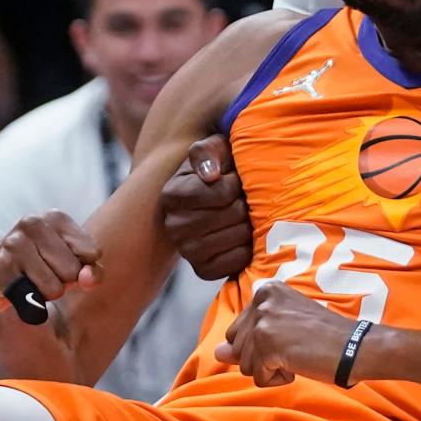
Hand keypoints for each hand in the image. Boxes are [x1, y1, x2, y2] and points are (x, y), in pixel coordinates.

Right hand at [0, 210, 102, 315]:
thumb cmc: (40, 272)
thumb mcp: (75, 269)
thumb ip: (93, 271)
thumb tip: (87, 278)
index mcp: (54, 217)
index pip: (92, 253)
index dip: (81, 269)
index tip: (60, 267)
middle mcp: (32, 223)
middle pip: (73, 271)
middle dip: (60, 283)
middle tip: (38, 278)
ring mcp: (11, 243)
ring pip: (54, 288)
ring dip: (43, 296)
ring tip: (25, 284)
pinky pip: (32, 300)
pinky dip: (27, 306)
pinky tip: (11, 293)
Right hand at [160, 134, 253, 279]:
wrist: (211, 200)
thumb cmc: (217, 170)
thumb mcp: (212, 150)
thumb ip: (208, 152)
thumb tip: (211, 175)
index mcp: (172, 194)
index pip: (220, 192)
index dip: (235, 184)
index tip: (234, 180)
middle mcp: (173, 226)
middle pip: (232, 214)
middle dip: (244, 202)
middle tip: (241, 199)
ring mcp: (187, 251)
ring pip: (238, 236)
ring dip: (248, 223)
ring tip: (242, 215)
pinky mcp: (203, 270)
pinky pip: (238, 260)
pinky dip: (247, 247)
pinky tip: (242, 236)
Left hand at [216, 281, 362, 387]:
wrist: (353, 347)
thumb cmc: (323, 338)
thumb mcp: (282, 331)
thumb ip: (247, 340)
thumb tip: (216, 353)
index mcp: (265, 290)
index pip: (238, 332)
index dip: (262, 346)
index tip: (291, 337)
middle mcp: (261, 300)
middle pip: (238, 348)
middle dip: (263, 358)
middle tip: (295, 347)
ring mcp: (263, 320)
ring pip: (245, 365)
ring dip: (270, 369)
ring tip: (297, 354)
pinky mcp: (267, 343)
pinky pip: (258, 378)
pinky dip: (277, 380)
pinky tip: (298, 365)